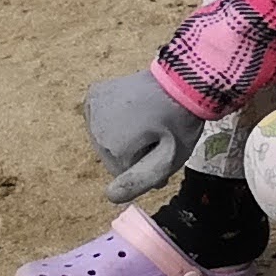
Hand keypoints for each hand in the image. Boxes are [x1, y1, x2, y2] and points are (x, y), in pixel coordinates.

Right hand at [81, 68, 204, 201]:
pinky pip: (99, 121)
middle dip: (134, 151)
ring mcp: (91, 107)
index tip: (163, 146)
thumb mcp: (170, 157)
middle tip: (157, 133)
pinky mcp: (93, 94)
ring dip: (124, 136)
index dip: (147, 164)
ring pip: (105, 140)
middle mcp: (94, 128)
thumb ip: (141, 180)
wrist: (184, 78)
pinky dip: (114, 121)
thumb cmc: (182, 120)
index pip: (122, 174)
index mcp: (112, 145)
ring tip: (148, 120)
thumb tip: (110, 197)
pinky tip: (133, 110)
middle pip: (111, 157)